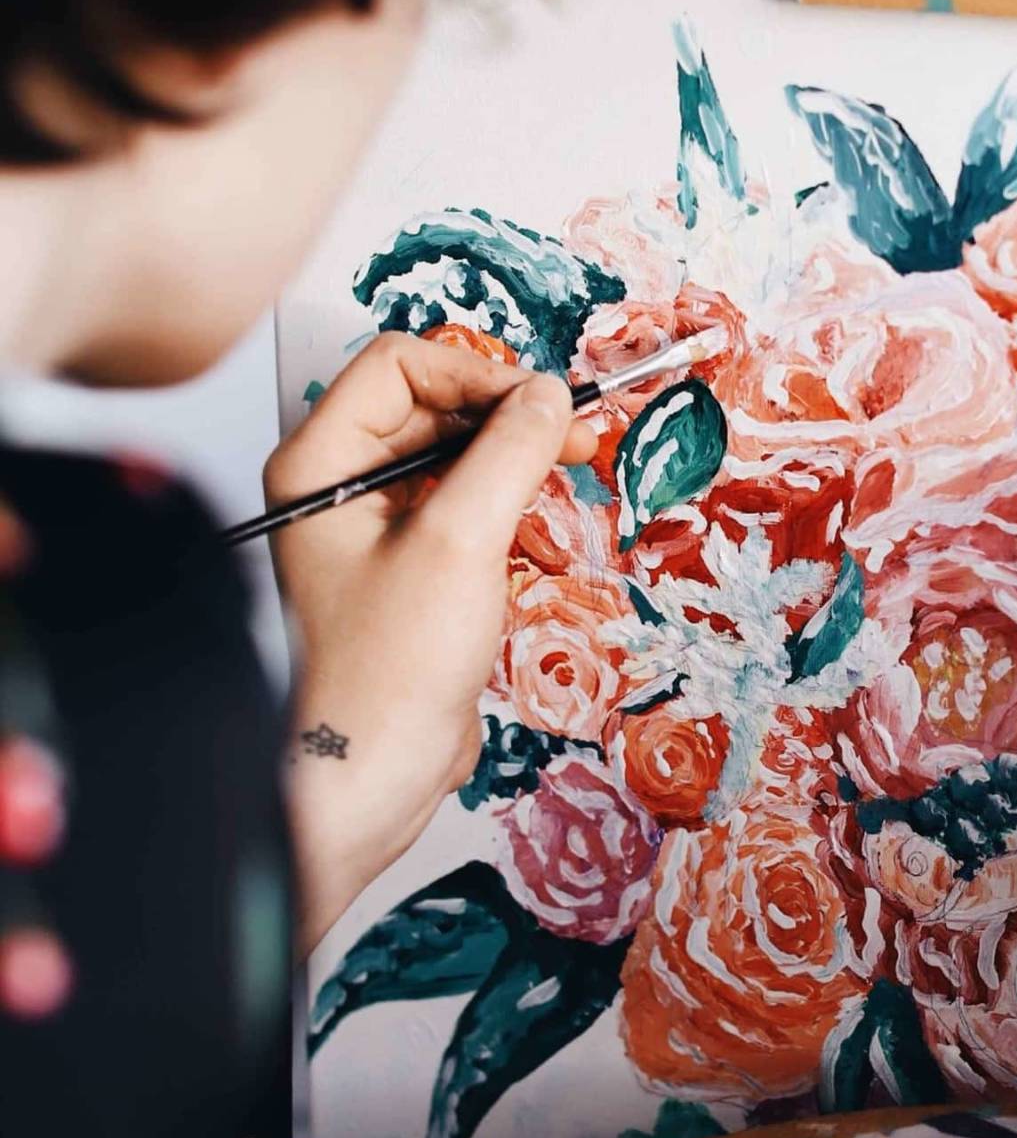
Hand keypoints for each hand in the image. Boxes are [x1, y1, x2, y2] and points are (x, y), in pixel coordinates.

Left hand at [266, 333, 593, 952]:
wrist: (371, 772)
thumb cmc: (387, 670)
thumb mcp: (462, 541)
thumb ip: (509, 452)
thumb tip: (551, 394)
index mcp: (318, 464)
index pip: (401, 366)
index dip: (478, 375)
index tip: (542, 405)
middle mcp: (336, 487)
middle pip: (433, 407)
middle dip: (507, 418)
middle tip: (577, 434)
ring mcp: (371, 530)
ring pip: (455, 457)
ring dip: (515, 463)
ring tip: (570, 476)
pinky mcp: (408, 570)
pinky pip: (463, 508)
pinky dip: (508, 508)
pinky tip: (542, 528)